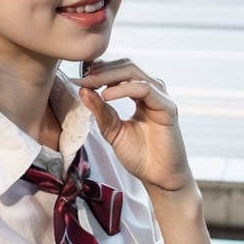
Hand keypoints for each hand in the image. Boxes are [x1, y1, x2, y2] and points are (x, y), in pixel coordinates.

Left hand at [73, 58, 192, 195]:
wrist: (159, 177)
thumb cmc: (139, 155)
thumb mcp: (112, 131)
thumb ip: (100, 111)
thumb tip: (82, 90)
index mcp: (140, 94)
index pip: (119, 71)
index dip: (98, 71)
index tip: (76, 78)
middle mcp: (152, 91)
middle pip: (126, 66)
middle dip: (100, 70)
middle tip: (81, 78)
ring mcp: (160, 97)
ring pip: (133, 72)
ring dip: (108, 75)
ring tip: (89, 83)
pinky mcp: (167, 108)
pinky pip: (144, 89)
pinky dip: (123, 89)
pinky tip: (105, 96)